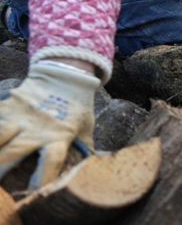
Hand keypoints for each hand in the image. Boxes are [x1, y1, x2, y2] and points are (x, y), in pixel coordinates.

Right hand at [0, 61, 99, 189]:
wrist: (67, 73)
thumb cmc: (77, 106)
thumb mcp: (85, 128)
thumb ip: (84, 150)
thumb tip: (89, 170)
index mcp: (60, 135)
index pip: (50, 161)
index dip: (42, 179)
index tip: (34, 193)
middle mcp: (38, 127)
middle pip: (13, 152)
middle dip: (0, 169)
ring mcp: (20, 115)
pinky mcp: (8, 105)